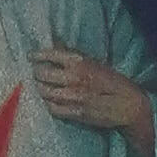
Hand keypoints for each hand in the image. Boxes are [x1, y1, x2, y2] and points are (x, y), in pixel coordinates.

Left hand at [28, 45, 156, 128]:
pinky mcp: (76, 113)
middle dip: (36, 73)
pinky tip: (48, 101)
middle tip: (35, 74)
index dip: (37, 56)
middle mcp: (74, 77)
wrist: (127, 104)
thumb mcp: (92, 61)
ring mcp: (74, 97)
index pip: (50, 55)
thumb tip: (56, 43)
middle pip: (43, 74)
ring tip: (40, 87)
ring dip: (40, 89)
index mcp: (78, 61)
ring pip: (45, 92)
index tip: (30, 57)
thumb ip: (72, 54)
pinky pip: (53, 109)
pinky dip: (48, 104)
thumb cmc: (111, 80)